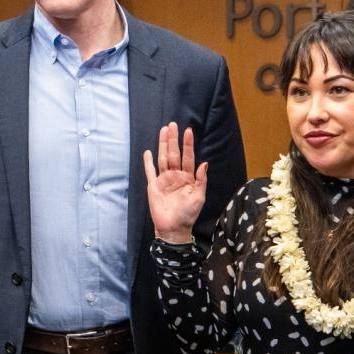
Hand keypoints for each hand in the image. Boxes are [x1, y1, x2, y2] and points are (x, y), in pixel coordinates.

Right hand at [143, 123, 207, 243]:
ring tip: (163, 131)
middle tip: (173, 124)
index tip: (188, 131)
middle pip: (174, 154)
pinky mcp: (153, 187)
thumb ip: (201, 180)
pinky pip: (150, 172)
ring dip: (163, 145)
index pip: (188, 157)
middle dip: (173, 139)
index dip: (188, 144)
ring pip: (163, 158)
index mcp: (188, 177)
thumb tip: (205, 163)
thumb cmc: (188, 214)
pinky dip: (148, 162)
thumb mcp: (199, 197)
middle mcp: (176, 176)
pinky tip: (148, 152)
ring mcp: (164, 180)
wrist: (173, 229)